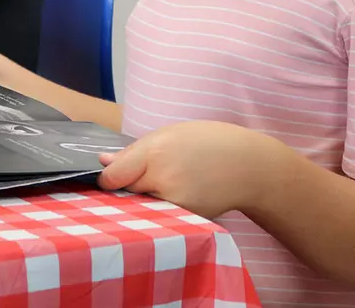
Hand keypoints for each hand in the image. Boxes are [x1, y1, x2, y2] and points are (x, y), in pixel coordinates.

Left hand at [97, 120, 275, 219]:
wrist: (250, 167)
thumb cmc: (209, 142)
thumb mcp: (170, 133)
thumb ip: (135, 150)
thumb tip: (104, 163)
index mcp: (156, 151)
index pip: (115, 176)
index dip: (107, 178)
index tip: (108, 177)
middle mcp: (163, 179)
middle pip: (127, 192)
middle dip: (127, 187)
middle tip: (140, 178)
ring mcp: (175, 203)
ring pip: (143, 207)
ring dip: (144, 200)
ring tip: (163, 185)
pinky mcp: (187, 221)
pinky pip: (162, 217)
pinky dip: (162, 210)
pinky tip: (176, 196)